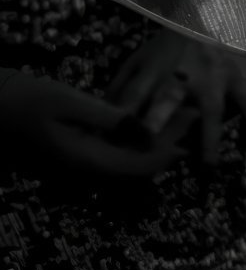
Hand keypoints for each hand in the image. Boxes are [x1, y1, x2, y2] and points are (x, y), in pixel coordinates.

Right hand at [0, 64, 184, 179]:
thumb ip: (109, 117)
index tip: (189, 134)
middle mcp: (87, 169)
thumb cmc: (29, 100)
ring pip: (129, 159)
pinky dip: (137, 137)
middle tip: (192, 117)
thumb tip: (144, 127)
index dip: (166, 154)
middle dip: (167, 145)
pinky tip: (150, 118)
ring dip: (154, 141)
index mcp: (86, 161)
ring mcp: (84, 162)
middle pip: (137, 166)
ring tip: (180, 115)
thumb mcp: (70, 102)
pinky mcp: (81, 151)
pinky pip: (116, 151)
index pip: (137, 168)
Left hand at [104, 28, 245, 166]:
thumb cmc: (167, 48)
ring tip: (208, 165)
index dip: (125, 114)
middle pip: (169, 97)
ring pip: (211, 108)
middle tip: (152, 140)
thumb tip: (102, 116)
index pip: (135, 94)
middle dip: (160, 118)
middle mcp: (184, 75)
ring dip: (209, 136)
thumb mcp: (138, 60)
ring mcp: (214, 79)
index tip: (117, 136)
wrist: (204, 18)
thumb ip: (121, 86)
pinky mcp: (237, 79)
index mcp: (154, 70)